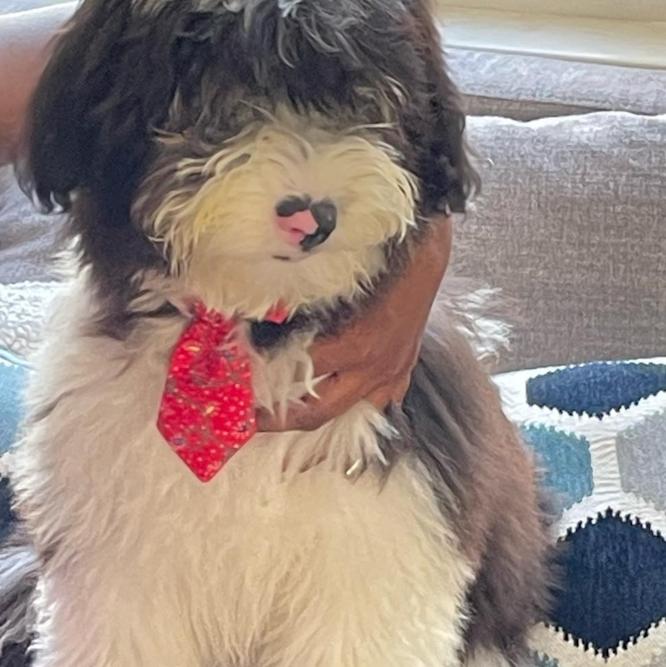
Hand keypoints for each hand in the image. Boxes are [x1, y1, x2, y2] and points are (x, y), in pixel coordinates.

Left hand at [259, 216, 452, 431]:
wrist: (428, 248)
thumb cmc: (382, 254)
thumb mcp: (336, 277)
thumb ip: (299, 304)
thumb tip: (257, 317)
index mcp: (356, 344)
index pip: (297, 369)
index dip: (264, 371)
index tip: (236, 369)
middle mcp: (373, 369)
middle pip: (317, 410)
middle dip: (278, 419)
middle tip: (247, 418)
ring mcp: (391, 374)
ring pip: (345, 412)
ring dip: (312, 417)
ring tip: (281, 418)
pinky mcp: (403, 370)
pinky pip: (377, 402)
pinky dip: (352, 406)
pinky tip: (335, 405)